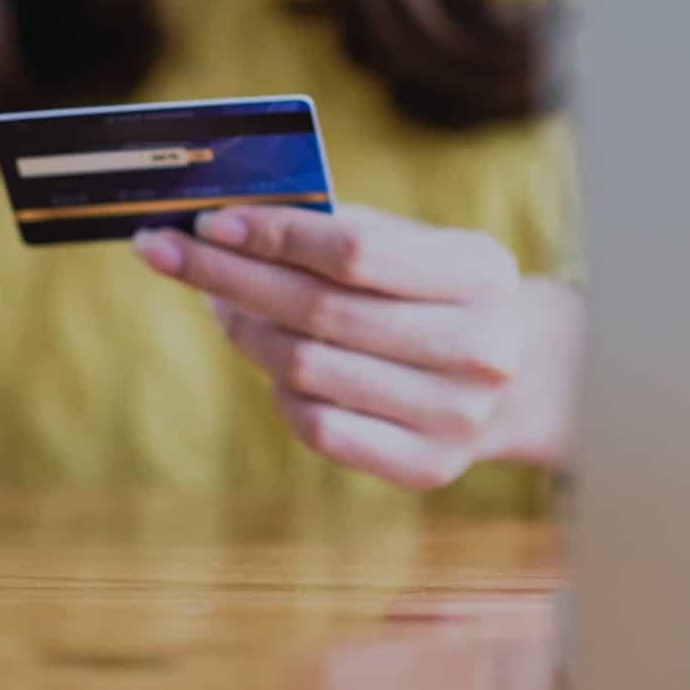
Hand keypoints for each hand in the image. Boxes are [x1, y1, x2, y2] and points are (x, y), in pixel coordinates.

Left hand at [133, 205, 580, 488]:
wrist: (524, 377)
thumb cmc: (444, 292)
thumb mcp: (421, 245)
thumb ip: (342, 229)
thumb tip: (229, 226)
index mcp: (481, 274)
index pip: (353, 251)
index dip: (272, 235)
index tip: (206, 221)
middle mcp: (479, 349)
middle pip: (319, 310)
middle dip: (227, 276)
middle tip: (165, 251)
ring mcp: (456, 417)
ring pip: (306, 368)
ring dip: (243, 329)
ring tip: (216, 301)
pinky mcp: (428, 467)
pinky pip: (317, 426)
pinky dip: (277, 388)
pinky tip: (267, 359)